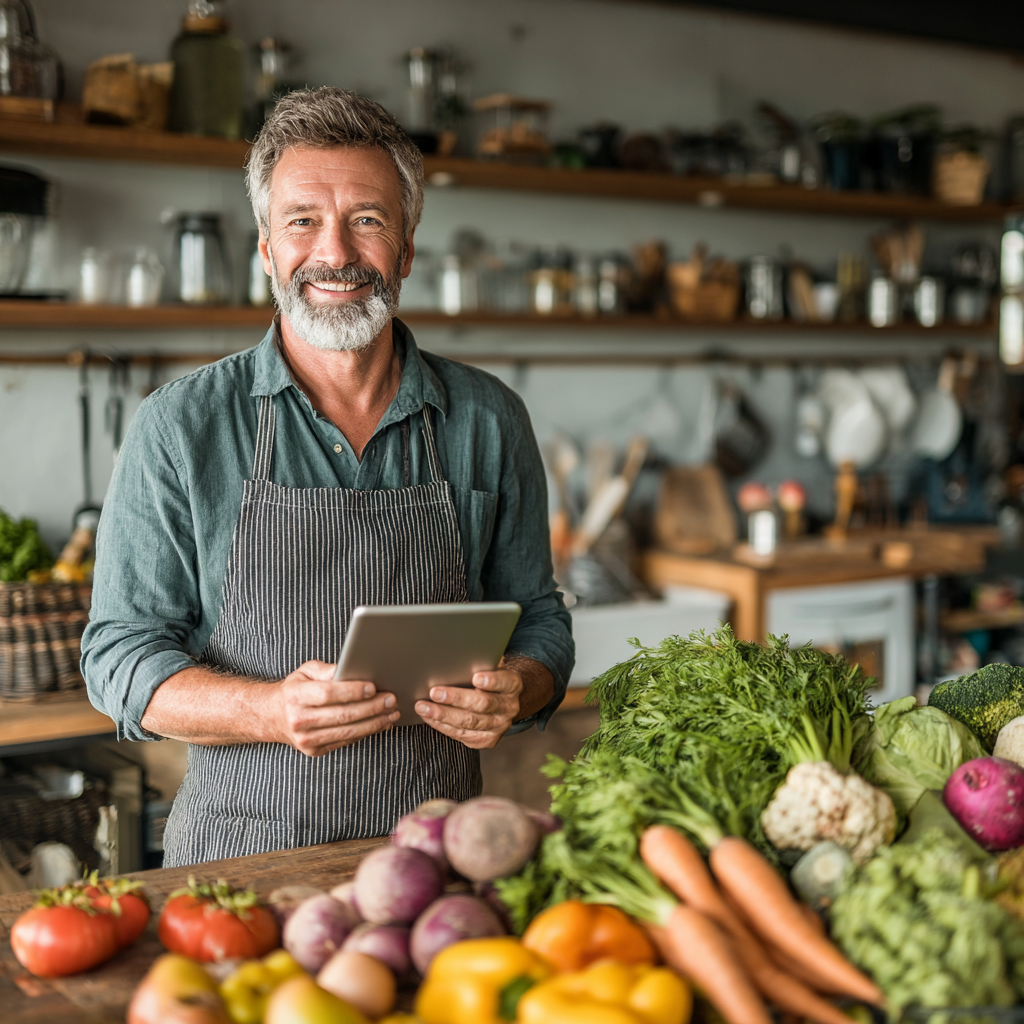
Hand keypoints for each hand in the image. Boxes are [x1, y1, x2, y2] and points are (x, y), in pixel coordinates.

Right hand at [270, 660, 399, 756]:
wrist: (273, 717)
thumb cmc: (295, 690)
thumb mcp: (305, 672)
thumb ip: (326, 670)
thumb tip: (349, 669)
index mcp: (295, 696)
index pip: (328, 693)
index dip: (352, 691)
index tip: (373, 687)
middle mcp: (299, 720)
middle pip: (342, 715)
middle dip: (371, 707)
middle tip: (391, 699)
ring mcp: (306, 739)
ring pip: (347, 732)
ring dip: (374, 723)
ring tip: (391, 713)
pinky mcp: (314, 751)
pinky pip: (345, 741)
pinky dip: (366, 733)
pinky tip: (380, 724)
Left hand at [415, 669, 522, 748]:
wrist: (502, 700)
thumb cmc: (488, 678)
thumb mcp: (490, 667)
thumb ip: (477, 666)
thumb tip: (448, 663)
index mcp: (513, 685)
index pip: (504, 682)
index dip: (491, 680)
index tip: (476, 677)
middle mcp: (509, 707)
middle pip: (483, 704)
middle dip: (456, 698)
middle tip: (434, 692)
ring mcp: (500, 726)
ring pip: (469, 722)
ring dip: (443, 715)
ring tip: (423, 707)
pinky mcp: (488, 740)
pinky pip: (462, 734)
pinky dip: (443, 725)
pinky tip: (429, 717)